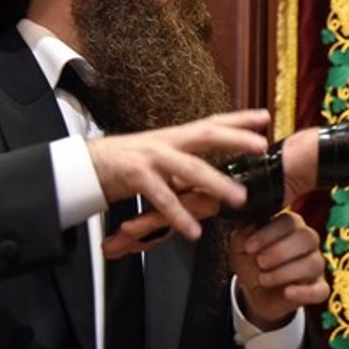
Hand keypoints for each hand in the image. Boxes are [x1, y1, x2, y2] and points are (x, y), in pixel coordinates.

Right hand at [89, 109, 268, 245]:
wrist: (84, 167)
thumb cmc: (124, 165)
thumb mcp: (159, 159)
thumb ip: (183, 165)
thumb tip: (208, 175)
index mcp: (174, 136)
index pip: (211, 123)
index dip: (238, 118)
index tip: (265, 117)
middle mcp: (166, 142)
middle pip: (206, 134)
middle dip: (235, 138)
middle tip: (262, 145)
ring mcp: (151, 157)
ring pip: (189, 168)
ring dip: (215, 183)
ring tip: (238, 198)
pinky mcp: (136, 176)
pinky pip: (162, 197)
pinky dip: (179, 215)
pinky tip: (194, 230)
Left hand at [231, 211, 329, 329]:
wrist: (255, 292)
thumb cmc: (251, 262)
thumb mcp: (240, 249)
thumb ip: (243, 235)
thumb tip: (251, 228)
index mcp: (290, 226)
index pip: (289, 221)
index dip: (269, 233)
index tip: (249, 247)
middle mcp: (307, 242)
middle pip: (307, 237)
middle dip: (281, 251)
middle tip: (260, 262)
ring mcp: (315, 265)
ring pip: (314, 263)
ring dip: (286, 272)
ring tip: (264, 279)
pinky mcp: (318, 289)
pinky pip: (321, 290)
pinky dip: (304, 292)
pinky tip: (287, 292)